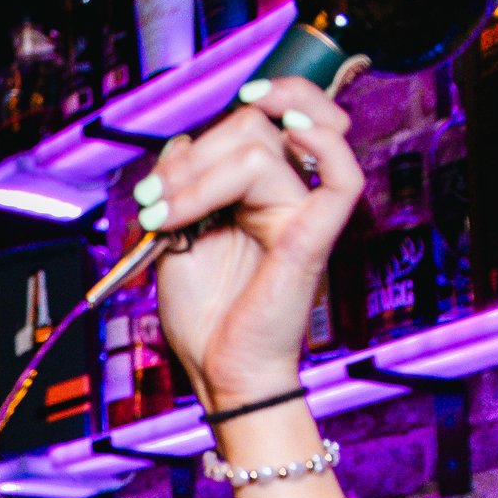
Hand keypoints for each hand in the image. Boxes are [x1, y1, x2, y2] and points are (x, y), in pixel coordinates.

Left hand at [142, 77, 363, 408]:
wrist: (218, 372)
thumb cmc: (205, 318)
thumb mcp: (176, 239)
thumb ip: (181, 186)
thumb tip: (183, 142)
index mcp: (255, 194)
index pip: (246, 126)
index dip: (198, 142)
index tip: (156, 186)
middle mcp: (284, 196)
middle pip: (251, 128)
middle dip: (192, 159)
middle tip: (155, 204)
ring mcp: (302, 213)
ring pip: (266, 147)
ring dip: (201, 175)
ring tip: (168, 217)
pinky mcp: (314, 237)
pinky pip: (342, 178)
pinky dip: (323, 146)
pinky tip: (292, 137)